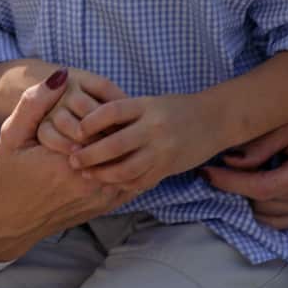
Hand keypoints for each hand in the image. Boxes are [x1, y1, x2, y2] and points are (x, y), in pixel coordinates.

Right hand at [0, 70, 129, 262]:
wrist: (12, 220)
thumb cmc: (9, 174)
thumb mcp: (11, 134)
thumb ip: (33, 103)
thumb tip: (61, 75)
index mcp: (67, 158)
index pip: (100, 120)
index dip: (94, 108)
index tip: (82, 106)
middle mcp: (91, 179)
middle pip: (116, 138)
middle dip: (109, 125)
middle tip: (95, 118)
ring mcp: (102, 195)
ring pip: (126, 158)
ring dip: (119, 144)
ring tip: (102, 134)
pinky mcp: (107, 205)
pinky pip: (130, 179)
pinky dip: (126, 164)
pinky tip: (111, 154)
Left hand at [67, 93, 221, 193]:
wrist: (214, 120)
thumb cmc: (174, 109)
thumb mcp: (148, 103)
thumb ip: (123, 113)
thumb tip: (85, 125)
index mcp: (146, 106)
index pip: (111, 112)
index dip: (90, 122)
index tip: (76, 131)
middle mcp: (154, 128)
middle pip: (114, 144)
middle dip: (89, 155)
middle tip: (72, 159)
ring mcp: (162, 150)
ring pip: (126, 169)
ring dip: (102, 174)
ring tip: (86, 173)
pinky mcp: (168, 168)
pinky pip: (140, 181)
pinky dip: (122, 184)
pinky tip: (108, 182)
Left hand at [202, 100, 287, 228]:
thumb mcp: (287, 121)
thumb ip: (259, 144)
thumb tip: (228, 161)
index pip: (260, 188)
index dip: (228, 182)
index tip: (205, 171)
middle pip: (259, 204)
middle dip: (235, 188)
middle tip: (217, 168)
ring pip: (264, 216)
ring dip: (246, 199)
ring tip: (236, 175)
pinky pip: (276, 220)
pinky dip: (259, 207)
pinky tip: (250, 187)